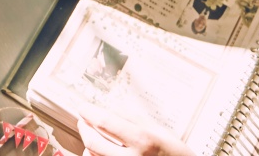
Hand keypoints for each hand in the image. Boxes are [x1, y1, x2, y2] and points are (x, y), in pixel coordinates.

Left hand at [78, 113, 195, 155]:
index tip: (84, 107)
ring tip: (92, 133)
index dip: (90, 112)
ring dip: (87, 142)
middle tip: (84, 119)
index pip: (106, 122)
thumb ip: (133, 118)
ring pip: (92, 155)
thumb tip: (110, 108)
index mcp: (143, 141)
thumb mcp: (159, 130)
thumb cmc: (174, 154)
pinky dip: (92, 155)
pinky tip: (96, 149)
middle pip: (93, 141)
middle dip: (84, 127)